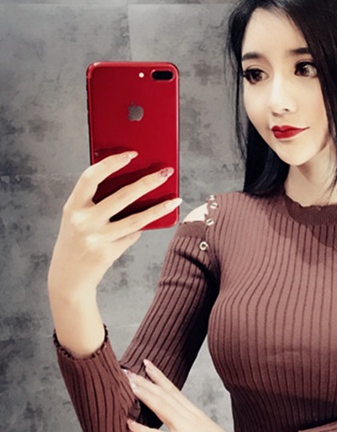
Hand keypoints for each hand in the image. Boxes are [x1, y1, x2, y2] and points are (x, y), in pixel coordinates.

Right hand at [49, 152, 180, 295]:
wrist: (68, 278)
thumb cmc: (77, 240)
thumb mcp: (78, 218)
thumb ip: (96, 202)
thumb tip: (135, 185)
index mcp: (72, 207)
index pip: (90, 177)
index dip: (111, 163)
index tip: (131, 154)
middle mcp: (82, 222)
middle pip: (122, 196)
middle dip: (148, 182)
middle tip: (166, 172)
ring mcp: (96, 239)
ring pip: (136, 219)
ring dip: (159, 208)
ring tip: (175, 199)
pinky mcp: (108, 253)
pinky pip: (132, 235)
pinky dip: (141, 228)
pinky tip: (150, 221)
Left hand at [126, 360, 242, 431]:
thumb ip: (197, 428)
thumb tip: (187, 429)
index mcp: (196, 413)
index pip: (174, 390)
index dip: (159, 377)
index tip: (148, 366)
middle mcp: (190, 416)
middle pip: (165, 394)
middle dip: (145, 381)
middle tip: (128, 371)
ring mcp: (186, 429)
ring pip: (162, 406)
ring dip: (144, 394)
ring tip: (129, 384)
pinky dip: (142, 430)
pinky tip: (129, 424)